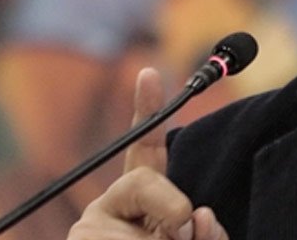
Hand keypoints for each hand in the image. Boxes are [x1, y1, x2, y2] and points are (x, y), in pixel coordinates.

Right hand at [66, 68, 227, 239]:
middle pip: (143, 182)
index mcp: (140, 201)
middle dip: (170, 204)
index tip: (149, 72)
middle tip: (182, 223)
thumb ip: (205, 232)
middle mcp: (111, 205)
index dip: (148, 109)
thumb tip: (199, 215)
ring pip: (145, 232)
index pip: (147, 151)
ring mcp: (91, 225)